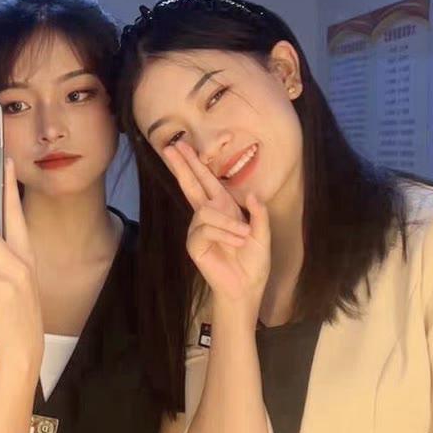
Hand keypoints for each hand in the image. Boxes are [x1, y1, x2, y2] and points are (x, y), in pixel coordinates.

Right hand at [163, 141, 270, 314]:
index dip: (193, 163)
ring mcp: (198, 230)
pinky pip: (206, 229)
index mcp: (223, 209)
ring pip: (206, 211)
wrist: (247, 287)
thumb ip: (259, 213)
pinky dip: (225, 234)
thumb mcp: (263, 234)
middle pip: (191, 185)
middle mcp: (207, 215)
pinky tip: (236, 242)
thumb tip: (251, 194)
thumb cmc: (254, 262)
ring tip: (244, 236)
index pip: (205, 181)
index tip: (180, 145)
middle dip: (182, 165)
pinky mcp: (195, 245)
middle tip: (169, 147)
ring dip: (229, 223)